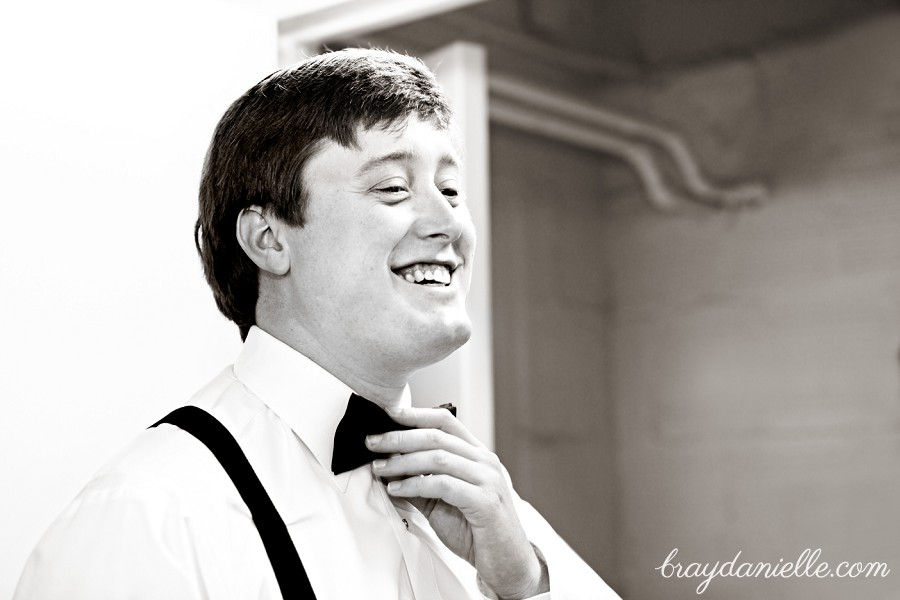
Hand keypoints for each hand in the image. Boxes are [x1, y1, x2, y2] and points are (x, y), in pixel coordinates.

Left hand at [365, 406, 548, 598]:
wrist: (507, 564)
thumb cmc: (476, 532)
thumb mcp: (442, 503)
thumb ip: (419, 484)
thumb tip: (387, 469)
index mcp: (477, 455)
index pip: (445, 421)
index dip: (415, 415)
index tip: (388, 414)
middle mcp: (485, 461)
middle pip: (437, 436)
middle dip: (399, 437)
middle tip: (373, 443)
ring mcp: (488, 479)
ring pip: (438, 458)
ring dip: (403, 461)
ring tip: (380, 468)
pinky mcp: (485, 501)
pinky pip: (443, 485)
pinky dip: (415, 484)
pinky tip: (397, 489)